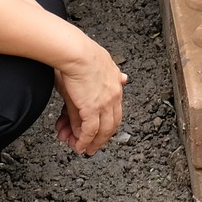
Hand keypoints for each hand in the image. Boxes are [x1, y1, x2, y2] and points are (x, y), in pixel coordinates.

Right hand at [52, 40, 127, 155]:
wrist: (75, 51)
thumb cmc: (82, 53)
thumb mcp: (104, 64)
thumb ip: (114, 75)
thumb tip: (126, 78)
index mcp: (116, 83)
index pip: (117, 108)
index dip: (109, 121)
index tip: (102, 129)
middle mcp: (114, 95)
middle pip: (113, 123)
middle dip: (103, 137)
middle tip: (94, 146)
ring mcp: (104, 103)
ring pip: (103, 130)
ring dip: (93, 142)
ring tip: (85, 150)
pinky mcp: (92, 108)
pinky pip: (90, 131)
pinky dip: (84, 140)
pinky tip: (79, 146)